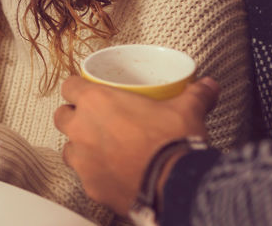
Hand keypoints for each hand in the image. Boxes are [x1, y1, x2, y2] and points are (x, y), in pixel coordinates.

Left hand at [54, 76, 218, 213]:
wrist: (174, 184)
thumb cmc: (173, 141)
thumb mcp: (186, 111)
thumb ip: (195, 95)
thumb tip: (209, 85)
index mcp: (96, 102)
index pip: (69, 86)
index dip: (77, 88)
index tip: (88, 92)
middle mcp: (81, 129)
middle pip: (62, 117)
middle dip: (74, 117)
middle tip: (95, 121)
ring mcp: (82, 160)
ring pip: (68, 149)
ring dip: (81, 147)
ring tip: (103, 150)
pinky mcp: (90, 186)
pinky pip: (85, 177)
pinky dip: (95, 174)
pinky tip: (112, 175)